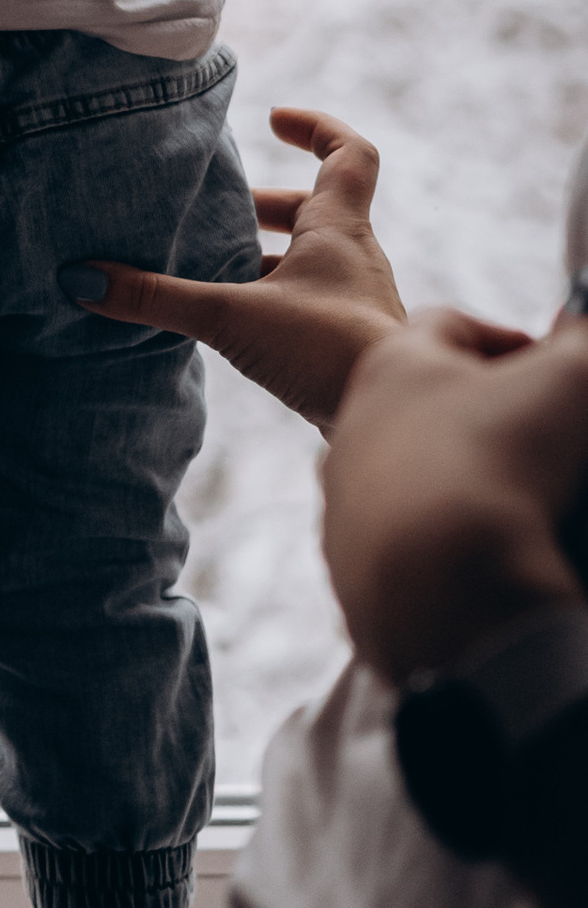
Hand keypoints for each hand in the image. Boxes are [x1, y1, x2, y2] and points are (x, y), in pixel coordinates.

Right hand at [60, 106, 409, 432]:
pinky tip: (229, 321)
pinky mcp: (344, 342)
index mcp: (338, 229)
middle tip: (215, 206)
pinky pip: (303, 301)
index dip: (316, 127)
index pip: (347, 153)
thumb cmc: (325, 348)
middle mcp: (353, 257)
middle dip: (262, 204)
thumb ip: (157, 298)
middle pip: (314, 209)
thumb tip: (83, 279)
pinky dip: (267, 297)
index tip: (273, 118)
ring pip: (307, 259)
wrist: (387, 418)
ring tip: (208, 264)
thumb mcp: (231, 316)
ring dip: (262, 255)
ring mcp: (352, 301)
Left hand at [322, 306, 587, 683]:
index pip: (447, 325)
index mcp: (390, 367)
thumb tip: (580, 332)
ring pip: (407, 478)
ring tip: (520, 502)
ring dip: (461, 482)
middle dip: (483, 415)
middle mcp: (352, 430)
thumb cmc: (500, 458)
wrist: (439, 581)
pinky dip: (445, 544)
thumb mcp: (568, 379)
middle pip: (421, 405)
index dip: (508, 338)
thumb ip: (578, 343)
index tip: (551, 365)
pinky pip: (405, 546)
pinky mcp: (351, 568)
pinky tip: (487, 554)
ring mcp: (344, 503)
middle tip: (541, 436)